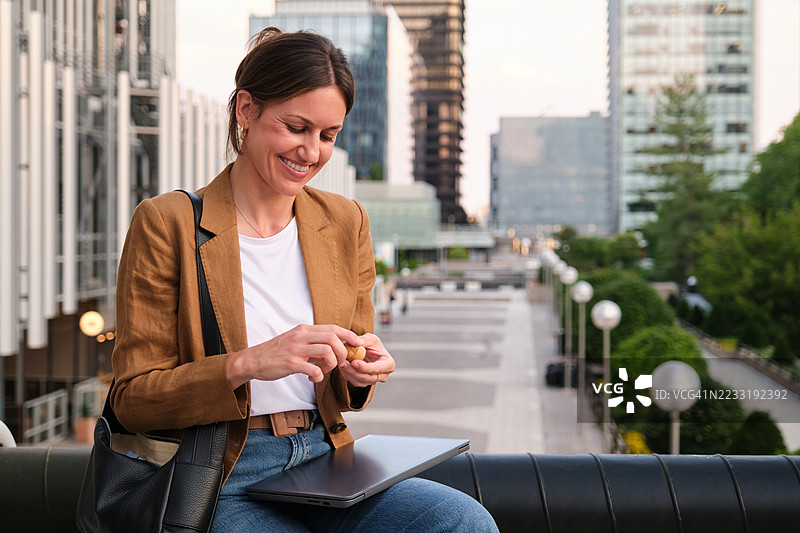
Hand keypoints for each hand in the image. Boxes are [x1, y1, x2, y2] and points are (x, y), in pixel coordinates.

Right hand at [226, 324, 361, 388]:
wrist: (253, 360)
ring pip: (326, 352)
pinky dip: (319, 375)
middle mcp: (301, 336)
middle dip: (343, 352)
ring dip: (332, 364)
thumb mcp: (295, 341)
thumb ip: (313, 342)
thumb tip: (334, 348)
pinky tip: (314, 377)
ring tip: (325, 370)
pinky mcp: (291, 363)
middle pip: (333, 338)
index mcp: (304, 330)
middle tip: (340, 363)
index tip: (358, 343)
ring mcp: (296, 349)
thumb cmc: (276, 352)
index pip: (332, 328)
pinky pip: (314, 369)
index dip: (349, 335)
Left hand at [338, 333, 394, 387]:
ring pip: (360, 381)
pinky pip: (355, 382)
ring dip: (349, 373)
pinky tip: (343, 367)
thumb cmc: (372, 345)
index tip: (354, 362)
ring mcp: (374, 380)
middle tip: (344, 363)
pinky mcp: (365, 383)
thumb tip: (359, 343)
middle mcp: (383, 375)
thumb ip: (365, 340)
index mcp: (389, 364)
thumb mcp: (370, 338)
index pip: (377, 368)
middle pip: (368, 377)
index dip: (365, 367)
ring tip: (342, 363)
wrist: (367, 351)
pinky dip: (348, 375)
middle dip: (354, 371)